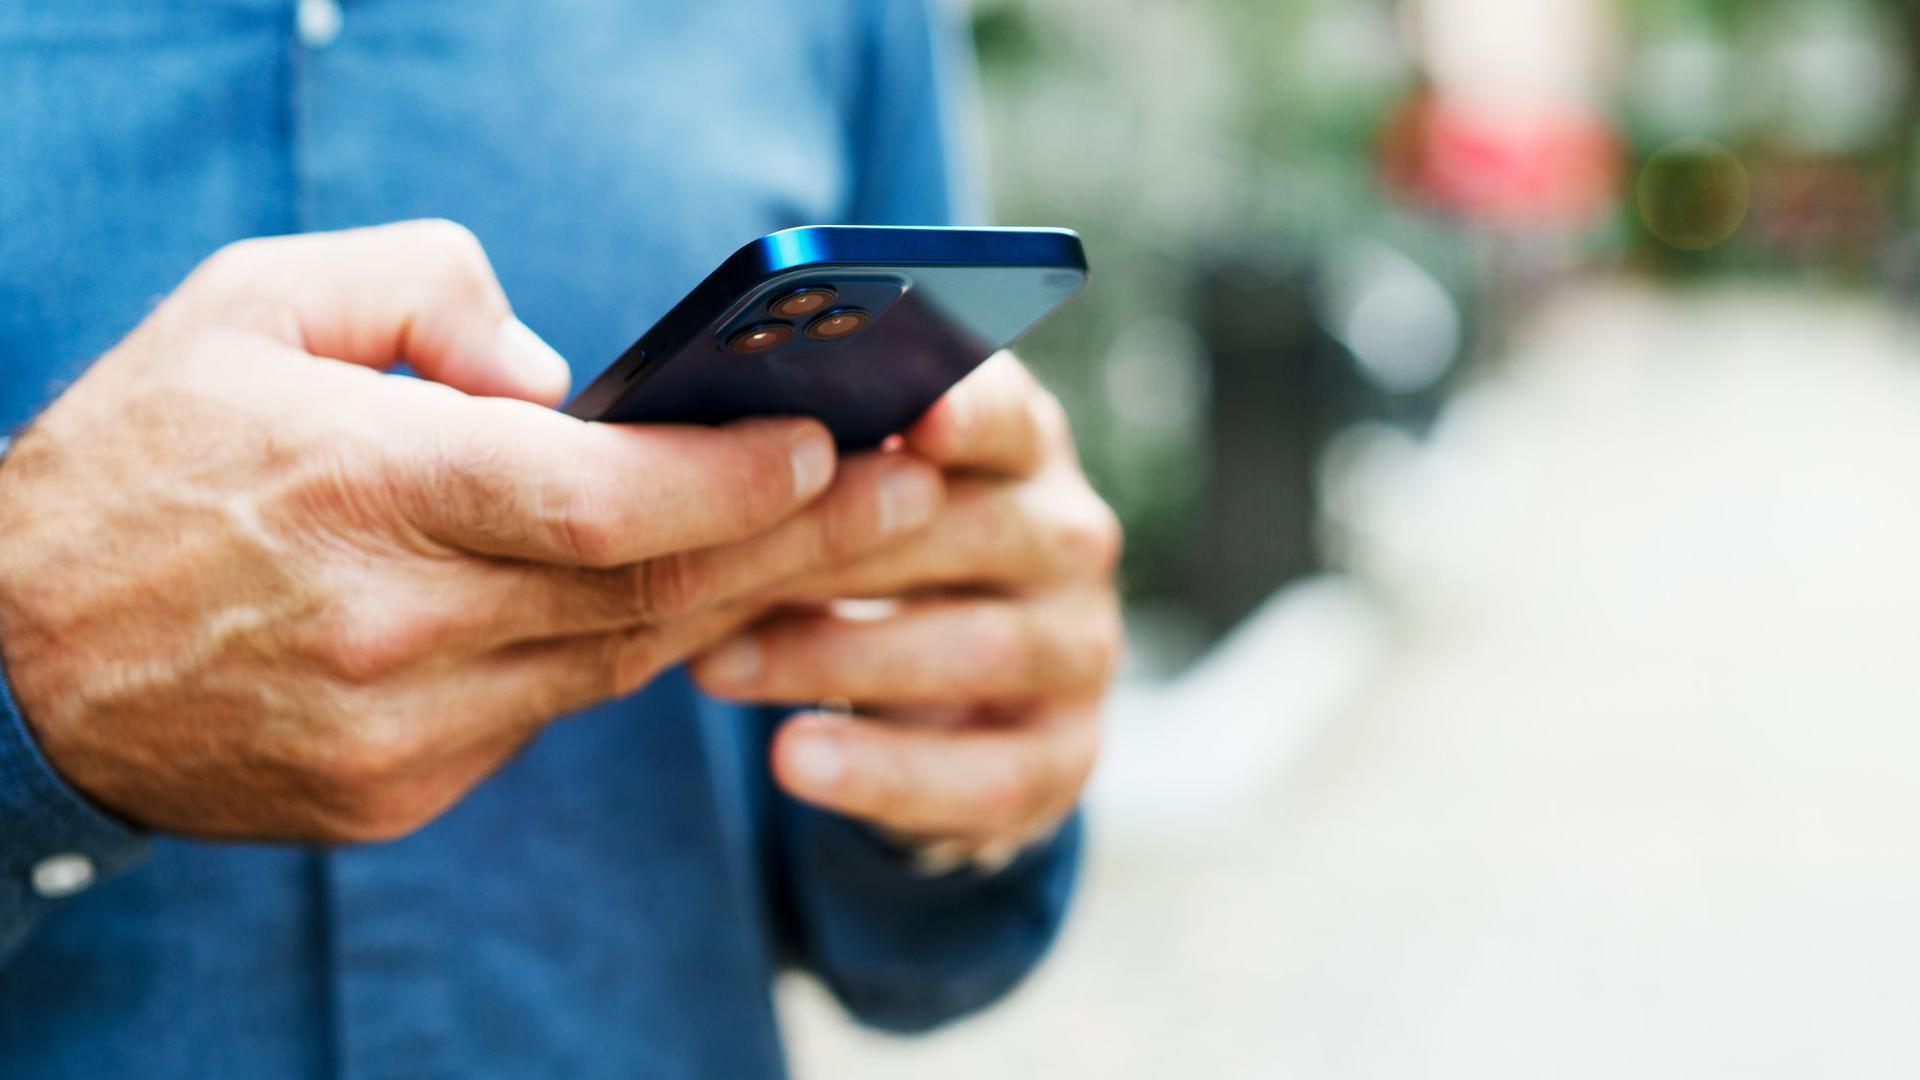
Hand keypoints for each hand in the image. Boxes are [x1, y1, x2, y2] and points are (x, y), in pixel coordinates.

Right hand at [0, 221, 944, 843]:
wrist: (7, 663)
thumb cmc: (140, 460)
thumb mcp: (250, 306)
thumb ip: (423, 292)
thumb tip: (561, 376)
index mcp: (360, 489)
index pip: (600, 501)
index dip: (734, 481)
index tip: (832, 445)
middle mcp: (392, 627)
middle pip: (646, 594)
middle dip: (798, 544)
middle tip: (910, 494)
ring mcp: (398, 732)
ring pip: (617, 664)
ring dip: (733, 602)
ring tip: (827, 540)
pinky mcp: (394, 793)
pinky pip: (547, 715)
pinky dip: (617, 653)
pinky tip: (680, 603)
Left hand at [692, 355, 1121, 867]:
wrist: (934, 708)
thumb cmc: (866, 565)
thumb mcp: (847, 503)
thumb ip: (815, 467)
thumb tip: (707, 444)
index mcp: (1021, 449)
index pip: (1008, 414)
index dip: (966, 413)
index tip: (911, 421)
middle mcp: (1069, 538)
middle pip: (976, 530)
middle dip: (838, 549)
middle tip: (712, 565)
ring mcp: (1081, 647)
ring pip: (981, 650)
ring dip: (837, 659)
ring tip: (716, 667)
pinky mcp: (1067, 753)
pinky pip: (990, 773)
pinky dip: (885, 771)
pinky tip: (793, 758)